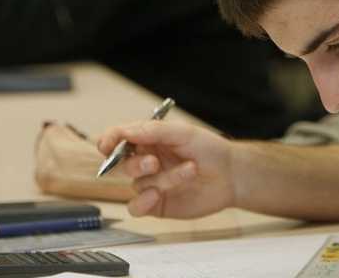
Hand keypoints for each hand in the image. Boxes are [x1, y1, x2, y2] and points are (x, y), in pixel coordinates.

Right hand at [98, 120, 235, 218]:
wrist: (231, 174)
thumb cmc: (208, 149)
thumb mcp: (182, 132)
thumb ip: (152, 131)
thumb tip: (125, 132)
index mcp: (148, 140)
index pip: (118, 139)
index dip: (108, 141)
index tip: (107, 145)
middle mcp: (146, 162)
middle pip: (121, 164)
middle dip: (135, 164)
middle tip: (154, 163)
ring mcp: (150, 184)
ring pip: (137, 184)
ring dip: (162, 179)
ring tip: (190, 170)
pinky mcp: (157, 204)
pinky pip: (136, 207)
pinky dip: (142, 202)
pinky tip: (157, 195)